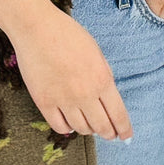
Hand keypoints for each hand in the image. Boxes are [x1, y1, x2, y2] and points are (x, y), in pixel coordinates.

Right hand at [8, 7, 132, 141]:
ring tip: (89, 125)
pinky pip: (59, 127)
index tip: (126, 136)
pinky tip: (70, 122)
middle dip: (108, 133)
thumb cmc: (68, 34)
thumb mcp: (96, 51)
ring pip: (82, 129)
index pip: (118, 115)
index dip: (124, 129)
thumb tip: (108, 99)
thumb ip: (104, 75)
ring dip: (88, 130)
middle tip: (109, 134)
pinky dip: (68, 128)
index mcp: (102, 79)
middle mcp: (85, 93)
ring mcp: (63, 100)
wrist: (36, 28)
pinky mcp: (44, 102)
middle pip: (101, 127)